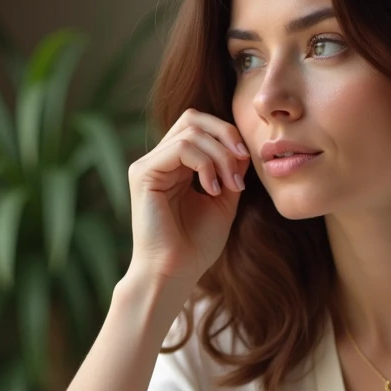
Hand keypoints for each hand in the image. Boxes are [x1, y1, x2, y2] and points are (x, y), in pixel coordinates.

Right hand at [125, 108, 250, 289]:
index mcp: (175, 165)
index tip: (247, 161)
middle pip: (193, 118)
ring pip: (191, 132)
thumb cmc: (196, 245)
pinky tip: (213, 189)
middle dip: (225, 134)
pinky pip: (181, 148)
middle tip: (242, 160)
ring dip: (220, 155)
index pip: (200, 127)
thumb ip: (231, 171)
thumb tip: (243, 145)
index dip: (227, 135)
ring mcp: (148, 165)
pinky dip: (205, 164)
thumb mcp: (223, 201)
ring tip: (230, 185)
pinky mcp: (143, 173)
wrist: (175, 272)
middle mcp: (158, 160)